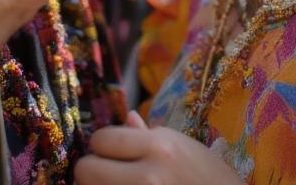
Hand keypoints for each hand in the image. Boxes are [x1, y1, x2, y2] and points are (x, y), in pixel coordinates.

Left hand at [75, 112, 243, 184]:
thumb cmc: (209, 178)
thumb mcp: (183, 148)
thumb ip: (148, 135)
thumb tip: (126, 117)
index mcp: (159, 147)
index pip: (102, 139)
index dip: (103, 145)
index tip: (111, 151)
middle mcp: (148, 176)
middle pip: (87, 170)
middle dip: (93, 169)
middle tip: (106, 171)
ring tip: (117, 183)